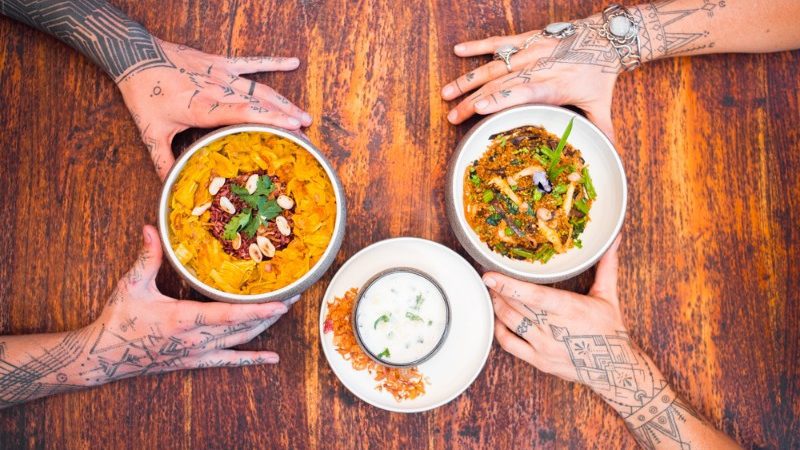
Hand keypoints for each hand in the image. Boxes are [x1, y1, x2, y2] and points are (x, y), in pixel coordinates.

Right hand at [82, 225, 296, 384]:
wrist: (104, 357)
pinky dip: (252, 360)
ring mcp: (198, 353)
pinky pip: (229, 361)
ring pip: (241, 341)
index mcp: (184, 319)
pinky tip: (272, 359)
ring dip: (266, 327)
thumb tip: (150, 226)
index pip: (230, 315)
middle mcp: (197, 339)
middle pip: (244, 327)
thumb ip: (147, 256)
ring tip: (287, 310)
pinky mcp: (195, 361)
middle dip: (272, 311)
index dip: (258, 310)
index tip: (282, 302)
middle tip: (296, 295)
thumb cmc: (118, 320)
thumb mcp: (131, 285)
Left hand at [117, 40, 311, 179]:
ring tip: (303, 116)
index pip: (243, 112)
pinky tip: (293, 63)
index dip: (270, 118)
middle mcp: (218, 88)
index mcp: (203, 106)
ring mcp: (221, 73)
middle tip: (305, 132)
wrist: (133, 55)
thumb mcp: (151, 132)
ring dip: (282, 101)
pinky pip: (251, 62)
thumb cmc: (142, 93)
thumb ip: (163, 162)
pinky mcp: (220, 62)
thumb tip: (169, 187)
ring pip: (259, 87)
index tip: (293, 127)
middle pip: (258, 103)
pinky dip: (273, 62)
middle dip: (284, 116)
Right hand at [441, 15, 618, 139]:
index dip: (501, 99)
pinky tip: (458, 51)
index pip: (525, 92)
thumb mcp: (601, 105)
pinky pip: (499, 42)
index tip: (479, 108)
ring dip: (468, 79)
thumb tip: (609, 156)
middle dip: (473, 100)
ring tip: (447, 93)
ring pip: (494, 65)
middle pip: (501, 84)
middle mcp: (540, 65)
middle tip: (453, 116)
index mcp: (557, 84)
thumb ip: (601, 131)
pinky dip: (477, 46)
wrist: (607, 37)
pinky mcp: (527, 38)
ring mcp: (531, 50)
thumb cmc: (601, 74)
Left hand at [487, 236, 742, 448]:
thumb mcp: (608, 296)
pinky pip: (509, 345)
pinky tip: (497, 318)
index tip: (490, 275)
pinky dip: (499, 330)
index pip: (534, 297)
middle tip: (489, 278)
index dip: (509, 286)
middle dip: (498, 291)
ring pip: (509, 323)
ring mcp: (544, 348)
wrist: (614, 369)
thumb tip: (612, 239)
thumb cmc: (609, 330)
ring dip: (497, 306)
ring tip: (492, 293)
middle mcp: (554, 330)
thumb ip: (606, 266)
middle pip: (516, 307)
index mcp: (570, 310)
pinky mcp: (538, 361)